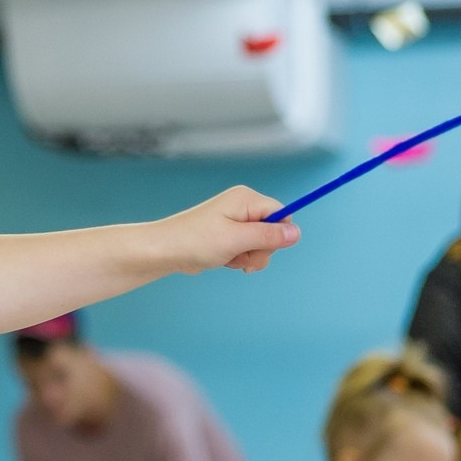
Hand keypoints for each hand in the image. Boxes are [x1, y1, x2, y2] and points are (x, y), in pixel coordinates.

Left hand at [161, 186, 298, 274]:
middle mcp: (242, 206)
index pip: (282, 213)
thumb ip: (269, 236)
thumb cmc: (195, 241)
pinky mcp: (228, 235)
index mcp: (246, 199)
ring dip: (248, 257)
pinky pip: (246, 250)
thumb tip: (296, 233)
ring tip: (227, 258)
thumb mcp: (237, 240)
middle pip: (273, 231)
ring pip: (260, 244)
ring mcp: (235, 222)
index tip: (261, 246)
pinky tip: (223, 260)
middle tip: (240, 255)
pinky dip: (238, 259)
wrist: (164, 251)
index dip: (277, 234)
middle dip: (260, 250)